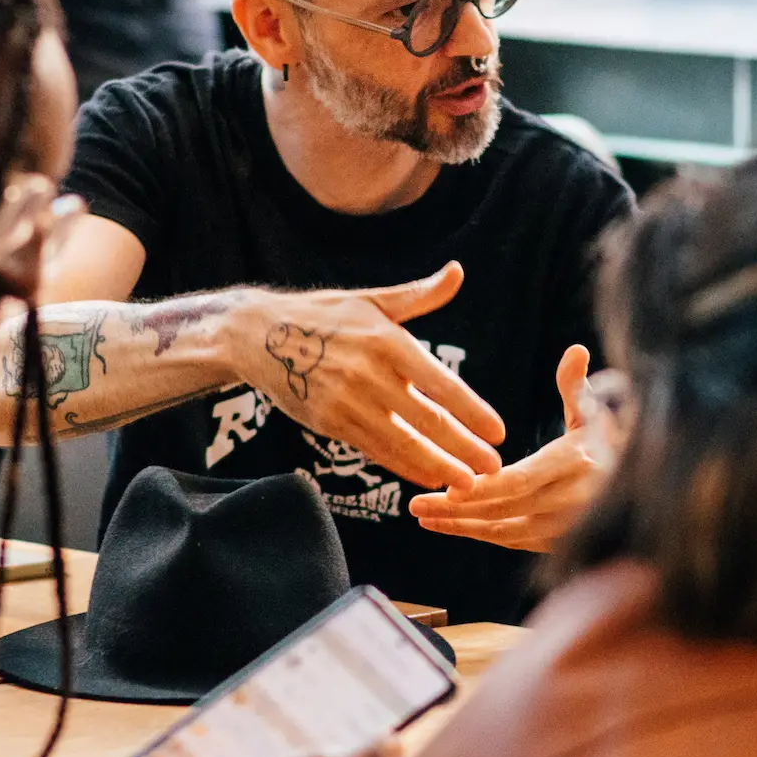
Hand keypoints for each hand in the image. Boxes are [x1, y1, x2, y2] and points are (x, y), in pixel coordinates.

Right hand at [226, 262, 507, 490]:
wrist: (259, 336)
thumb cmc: (325, 315)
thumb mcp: (373, 300)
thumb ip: (419, 295)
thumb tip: (457, 272)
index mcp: (387, 341)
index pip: (439, 382)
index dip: (470, 410)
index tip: (497, 430)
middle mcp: (369, 374)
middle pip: (425, 419)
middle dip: (463, 447)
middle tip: (493, 467)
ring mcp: (347, 402)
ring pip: (401, 442)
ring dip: (437, 466)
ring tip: (467, 484)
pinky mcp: (329, 423)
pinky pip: (374, 450)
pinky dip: (403, 466)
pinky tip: (427, 477)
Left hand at [409, 345, 607, 551]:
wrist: (640, 486)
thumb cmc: (607, 441)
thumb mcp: (594, 411)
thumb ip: (576, 385)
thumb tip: (575, 350)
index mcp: (575, 463)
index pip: (521, 481)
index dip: (484, 488)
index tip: (448, 489)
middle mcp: (571, 500)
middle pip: (504, 510)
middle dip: (457, 511)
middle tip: (415, 506)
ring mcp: (566, 527)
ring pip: (504, 532)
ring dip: (461, 527)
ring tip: (424, 518)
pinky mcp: (559, 544)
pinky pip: (512, 541)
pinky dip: (479, 535)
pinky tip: (450, 526)